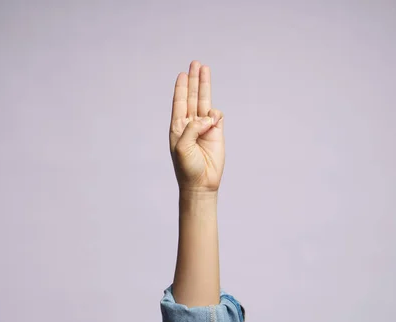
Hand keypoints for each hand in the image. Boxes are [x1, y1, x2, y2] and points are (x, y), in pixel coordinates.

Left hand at [169, 61, 224, 193]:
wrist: (201, 183)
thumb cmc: (187, 168)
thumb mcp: (182, 146)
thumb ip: (192, 128)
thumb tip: (207, 117)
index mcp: (178, 126)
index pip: (179, 102)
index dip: (181, 87)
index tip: (182, 74)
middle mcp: (190, 124)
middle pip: (192, 96)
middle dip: (194, 80)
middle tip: (195, 63)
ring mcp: (204, 127)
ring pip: (204, 101)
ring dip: (204, 85)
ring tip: (205, 68)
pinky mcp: (217, 132)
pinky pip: (217, 116)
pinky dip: (215, 114)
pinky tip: (212, 120)